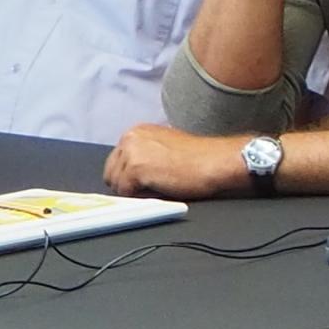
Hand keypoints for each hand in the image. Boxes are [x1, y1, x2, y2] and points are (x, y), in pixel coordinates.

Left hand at [106, 123, 248, 198]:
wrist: (217, 162)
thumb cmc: (201, 158)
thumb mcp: (166, 147)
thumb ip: (146, 154)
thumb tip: (132, 174)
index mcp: (137, 132)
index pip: (116, 161)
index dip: (130, 176)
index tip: (146, 182)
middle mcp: (129, 138)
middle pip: (111, 173)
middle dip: (128, 184)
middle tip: (153, 187)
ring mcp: (130, 152)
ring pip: (116, 185)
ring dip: (135, 191)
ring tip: (159, 187)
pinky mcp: (135, 168)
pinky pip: (125, 193)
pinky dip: (140, 197)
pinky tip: (160, 190)